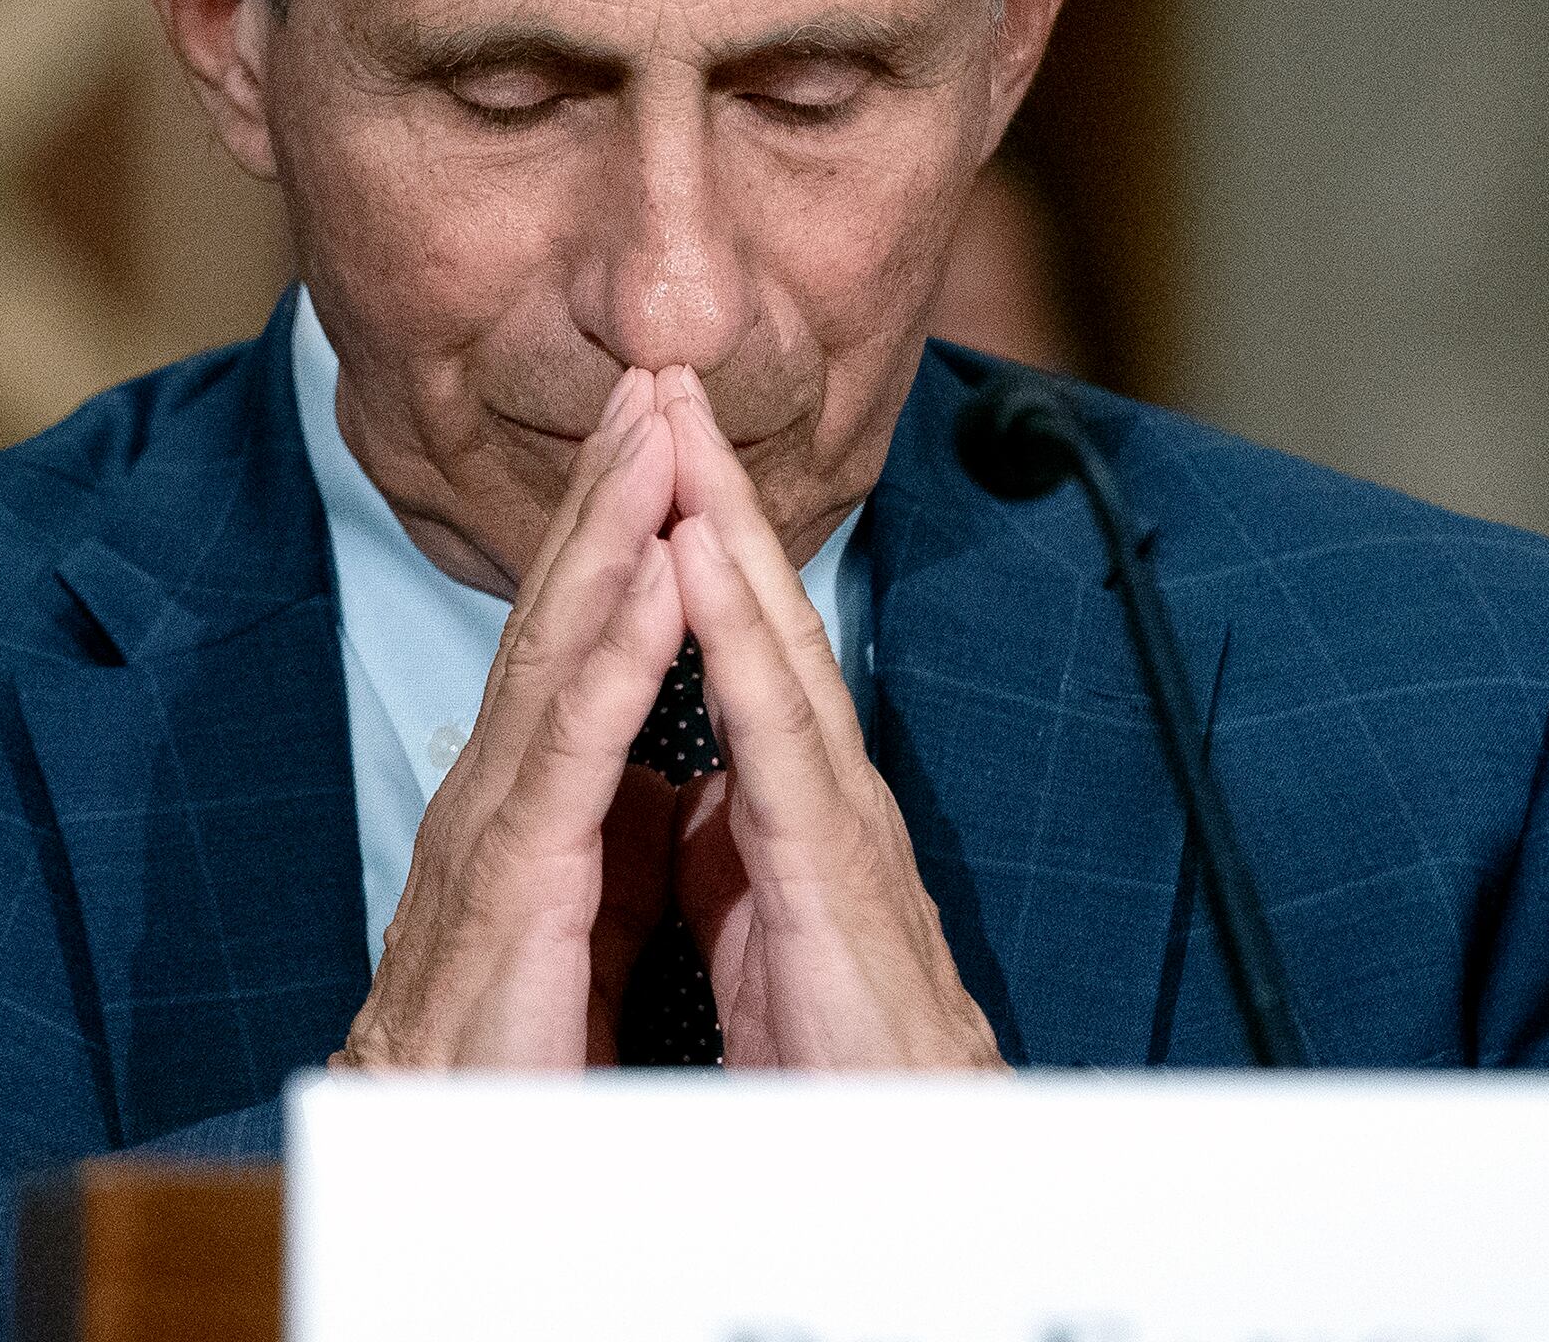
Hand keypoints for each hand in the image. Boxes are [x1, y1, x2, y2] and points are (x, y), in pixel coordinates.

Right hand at [337, 367, 688, 1067]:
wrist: (439, 1167)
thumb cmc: (505, 1054)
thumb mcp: (573, 918)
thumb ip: (608, 835)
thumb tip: (654, 776)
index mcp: (524, 797)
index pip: (575, 637)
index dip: (616, 532)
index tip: (661, 435)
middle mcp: (495, 789)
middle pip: (559, 611)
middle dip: (609, 488)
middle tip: (655, 377)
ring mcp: (495, 827)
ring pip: (559, 650)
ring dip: (613, 530)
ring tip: (658, 431)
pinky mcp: (513, 882)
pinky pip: (573, 746)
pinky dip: (619, 650)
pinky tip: (657, 571)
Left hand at [657, 368, 1003, 1069]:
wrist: (907, 1174)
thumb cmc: (836, 1068)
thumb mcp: (750, 937)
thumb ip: (718, 858)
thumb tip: (681, 802)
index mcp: (787, 805)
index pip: (732, 645)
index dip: (686, 544)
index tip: (641, 449)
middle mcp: (819, 790)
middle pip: (757, 611)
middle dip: (708, 488)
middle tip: (663, 373)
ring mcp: (837, 823)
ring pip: (775, 642)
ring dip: (722, 524)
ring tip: (676, 420)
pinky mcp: (834, 875)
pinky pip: (776, 737)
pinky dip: (735, 639)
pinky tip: (692, 558)